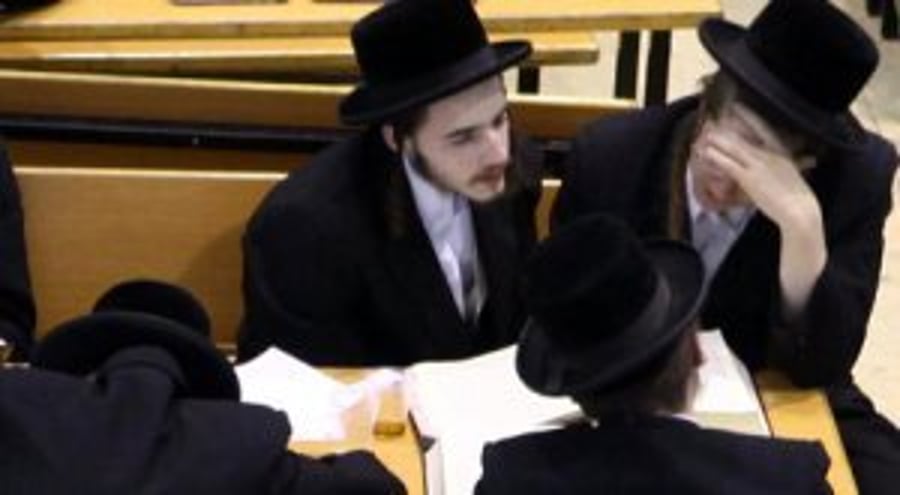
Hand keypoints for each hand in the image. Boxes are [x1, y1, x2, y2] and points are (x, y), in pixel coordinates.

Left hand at [701, 103, 818, 227]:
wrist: (800, 210)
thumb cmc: (798, 198)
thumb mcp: (794, 176)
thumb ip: (786, 168)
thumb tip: (797, 162)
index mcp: (781, 153)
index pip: (763, 129)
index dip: (750, 117)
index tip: (738, 106)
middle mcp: (769, 155)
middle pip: (744, 138)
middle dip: (728, 130)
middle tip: (713, 120)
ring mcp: (758, 166)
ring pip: (735, 149)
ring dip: (719, 141)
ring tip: (705, 134)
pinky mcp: (749, 178)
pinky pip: (729, 165)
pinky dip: (717, 157)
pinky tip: (707, 153)